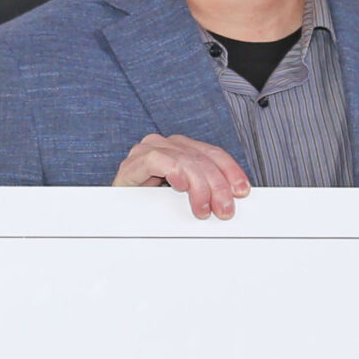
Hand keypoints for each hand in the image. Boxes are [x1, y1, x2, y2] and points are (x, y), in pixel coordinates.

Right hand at [113, 134, 251, 218]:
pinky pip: (156, 160)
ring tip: (203, 208)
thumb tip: (230, 198)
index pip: (212, 153)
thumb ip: (203, 190)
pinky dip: (172, 171)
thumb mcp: (184, 197)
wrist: (116, 214)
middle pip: (201, 158)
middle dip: (218, 186)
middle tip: (224, 209)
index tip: (242, 190)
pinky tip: (179, 185)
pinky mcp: (133, 162)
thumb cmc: (149, 206)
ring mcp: (148, 150)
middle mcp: (165, 144)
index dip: (230, 171)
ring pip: (184, 160)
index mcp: (180, 148)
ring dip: (199, 187)